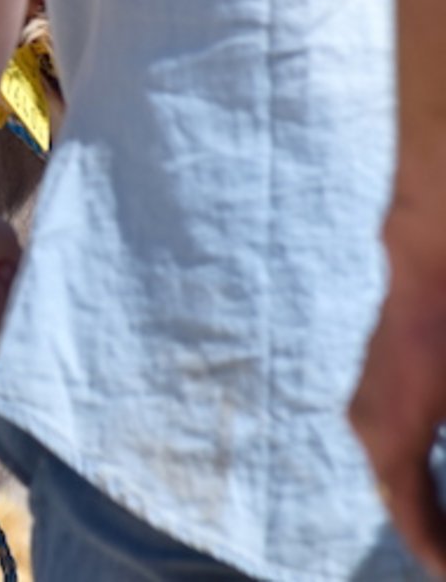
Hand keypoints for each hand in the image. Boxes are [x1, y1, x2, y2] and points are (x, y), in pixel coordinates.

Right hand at [350, 205, 445, 577]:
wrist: (434, 252)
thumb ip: (443, 463)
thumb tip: (439, 522)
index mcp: (393, 436)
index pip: (412, 519)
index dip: (435, 552)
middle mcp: (368, 425)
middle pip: (400, 500)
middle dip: (429, 532)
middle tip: (445, 557)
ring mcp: (366, 403)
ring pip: (395, 473)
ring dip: (422, 503)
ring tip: (444, 529)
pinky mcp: (377, 385)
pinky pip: (395, 446)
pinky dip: (417, 473)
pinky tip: (435, 480)